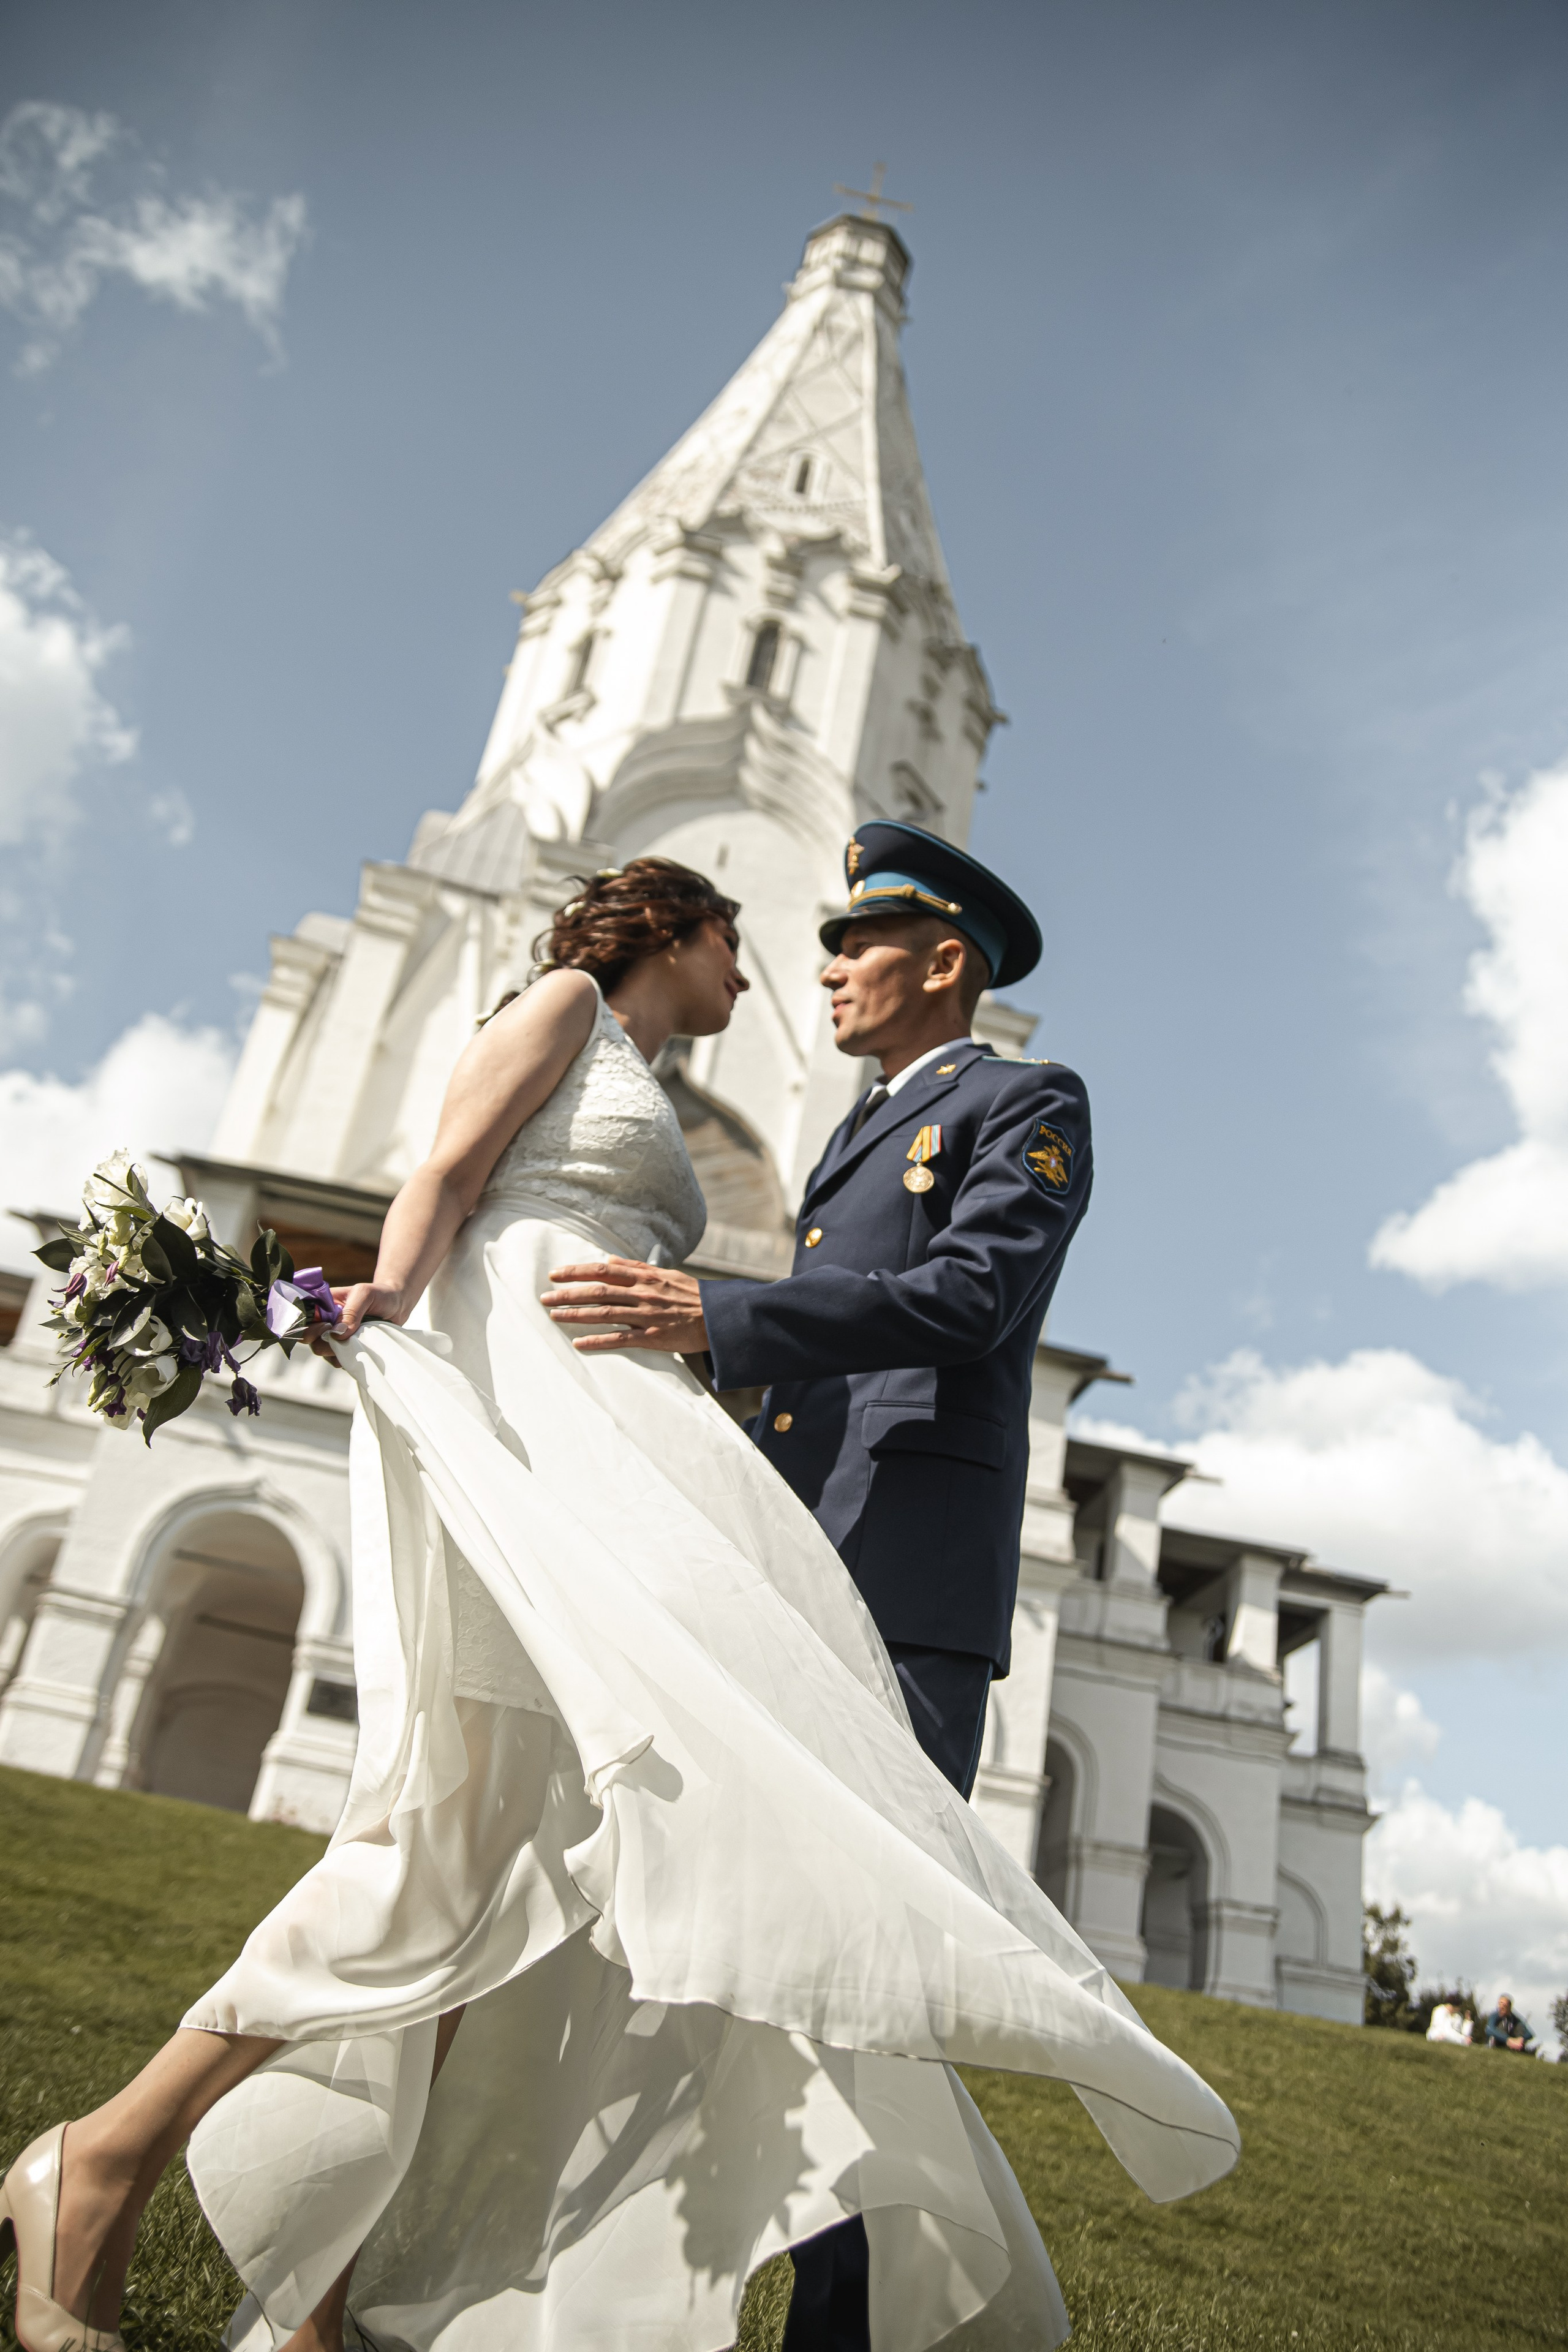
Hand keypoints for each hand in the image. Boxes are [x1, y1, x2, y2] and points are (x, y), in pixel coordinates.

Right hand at [310, 1281, 407, 1357]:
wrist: (397, 1306)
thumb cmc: (379, 1295)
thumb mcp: (365, 1295)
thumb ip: (351, 1311)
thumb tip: (338, 1334)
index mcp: (321, 1303)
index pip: (300, 1316)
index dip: (305, 1325)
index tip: (325, 1326)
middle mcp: (323, 1320)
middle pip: (306, 1337)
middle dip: (321, 1340)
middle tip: (343, 1335)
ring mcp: (332, 1336)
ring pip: (320, 1350)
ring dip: (335, 1350)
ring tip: (356, 1339)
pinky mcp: (343, 1349)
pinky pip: (336, 1360)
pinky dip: (345, 1358)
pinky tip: (359, 1349)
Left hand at [541, 1259, 708, 1354]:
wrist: (718, 1317)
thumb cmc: (691, 1294)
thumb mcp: (665, 1274)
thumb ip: (635, 1268)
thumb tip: (609, 1261)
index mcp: (644, 1277)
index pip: (602, 1271)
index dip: (576, 1272)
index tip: (555, 1274)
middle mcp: (642, 1294)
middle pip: (598, 1291)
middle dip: (568, 1294)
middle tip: (544, 1298)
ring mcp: (646, 1315)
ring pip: (604, 1313)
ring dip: (576, 1314)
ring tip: (554, 1316)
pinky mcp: (652, 1336)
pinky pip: (620, 1339)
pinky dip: (598, 1341)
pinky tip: (579, 1343)